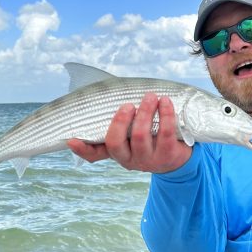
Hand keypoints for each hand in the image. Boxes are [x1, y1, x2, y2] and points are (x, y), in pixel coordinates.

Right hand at [67, 93, 192, 172]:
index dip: (82, 149)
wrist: (180, 155)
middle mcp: (129, 160)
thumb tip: (109, 92)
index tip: (72, 139)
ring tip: (151, 96)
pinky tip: (165, 102)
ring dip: (145, 112)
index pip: (95, 154)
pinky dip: (165, 114)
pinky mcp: (168, 156)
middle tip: (128, 104)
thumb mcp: (134, 133)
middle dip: (121, 120)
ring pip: (140, 136)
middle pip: (117, 142)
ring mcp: (148, 160)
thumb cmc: (151, 137)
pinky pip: (165, 132)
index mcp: (117, 152)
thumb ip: (122, 121)